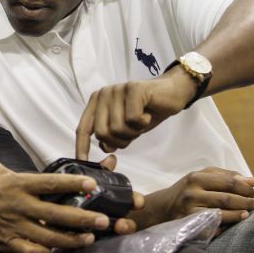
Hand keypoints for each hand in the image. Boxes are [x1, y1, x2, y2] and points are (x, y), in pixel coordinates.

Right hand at [0, 161, 142, 252]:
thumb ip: (17, 173)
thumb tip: (32, 176)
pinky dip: (45, 252)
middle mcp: (20, 206)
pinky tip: (56, 250)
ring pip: (50, 237)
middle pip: (58, 214)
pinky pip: (31, 251)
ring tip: (88, 239)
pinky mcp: (7, 243)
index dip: (74, 184)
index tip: (93, 185)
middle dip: (83, 219)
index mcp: (17, 184)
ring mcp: (15, 227)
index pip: (52, 183)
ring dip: (72, 239)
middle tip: (102, 221)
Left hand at [75, 68, 197, 157]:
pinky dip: (143, 123)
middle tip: (134, 132)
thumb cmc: (147, 111)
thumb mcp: (126, 129)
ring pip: (117, 128)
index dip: (82, 148)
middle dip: (120, 141)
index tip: (83, 163)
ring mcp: (117, 90)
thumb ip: (112, 138)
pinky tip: (148, 115)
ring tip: (141, 121)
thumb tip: (104, 148)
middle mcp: (103, 94)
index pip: (83, 129)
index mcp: (96, 102)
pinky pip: (133, 119)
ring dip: (133, 132)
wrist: (172, 93)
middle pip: (101, 133)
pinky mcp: (133, 88)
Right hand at [129, 167, 253, 228]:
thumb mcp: (201, 177)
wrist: (163, 208)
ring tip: (249, 213)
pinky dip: (228, 225)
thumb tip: (253, 181)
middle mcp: (192, 193)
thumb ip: (225, 176)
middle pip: (227, 197)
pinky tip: (235, 222)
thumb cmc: (187, 190)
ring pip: (222, 213)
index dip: (245, 188)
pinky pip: (215, 226)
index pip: (228, 182)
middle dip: (246, 201)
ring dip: (240, 213)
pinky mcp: (191, 224)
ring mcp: (191, 210)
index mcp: (196, 178)